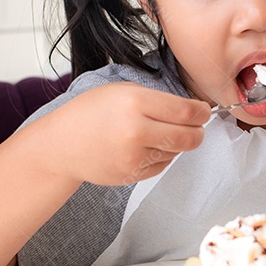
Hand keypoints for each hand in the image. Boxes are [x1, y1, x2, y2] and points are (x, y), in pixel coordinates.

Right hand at [36, 83, 210, 186]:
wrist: (61, 144)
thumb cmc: (91, 112)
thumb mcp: (122, 91)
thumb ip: (157, 98)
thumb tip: (193, 111)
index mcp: (136, 103)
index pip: (186, 112)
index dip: (202, 112)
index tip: (204, 111)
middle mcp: (136, 131)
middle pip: (189, 137)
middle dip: (198, 132)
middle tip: (197, 126)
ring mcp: (134, 157)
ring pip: (176, 152)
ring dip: (175, 143)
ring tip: (155, 133)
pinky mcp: (132, 175)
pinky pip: (162, 166)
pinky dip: (160, 156)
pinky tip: (143, 147)